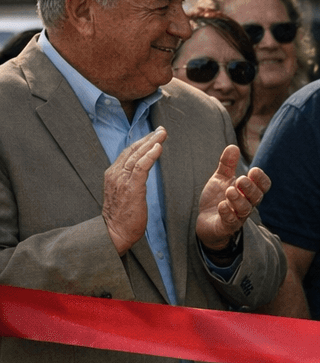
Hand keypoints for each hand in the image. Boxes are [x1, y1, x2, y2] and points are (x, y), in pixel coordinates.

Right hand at [102, 127, 165, 253]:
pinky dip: (150, 155)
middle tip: (161, 130)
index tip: (154, 135)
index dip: (141, 143)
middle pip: (133, 150)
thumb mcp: (124, 194)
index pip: (128, 153)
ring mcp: (122, 180)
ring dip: (151, 142)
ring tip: (162, 134)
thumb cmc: (122, 217)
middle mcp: (115, 174)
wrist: (114, 233)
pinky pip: (141, 167)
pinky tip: (158, 147)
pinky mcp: (131, 187)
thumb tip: (140, 175)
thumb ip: (130, 182)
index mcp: (113, 174)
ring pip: (137, 155)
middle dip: (148, 138)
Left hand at [196, 145, 270, 250]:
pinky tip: (221, 205)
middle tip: (240, 179)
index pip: (263, 186)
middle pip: (256, 197)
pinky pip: (231, 221)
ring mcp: (237, 217)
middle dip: (250, 188)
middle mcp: (247, 204)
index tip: (253, 170)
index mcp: (248, 192)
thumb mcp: (221, 179)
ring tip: (230, 191)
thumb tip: (233, 146)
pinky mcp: (226, 226)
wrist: (205, 221)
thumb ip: (227, 165)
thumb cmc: (217, 198)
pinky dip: (227, 213)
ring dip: (239, 199)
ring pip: (245, 210)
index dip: (261, 179)